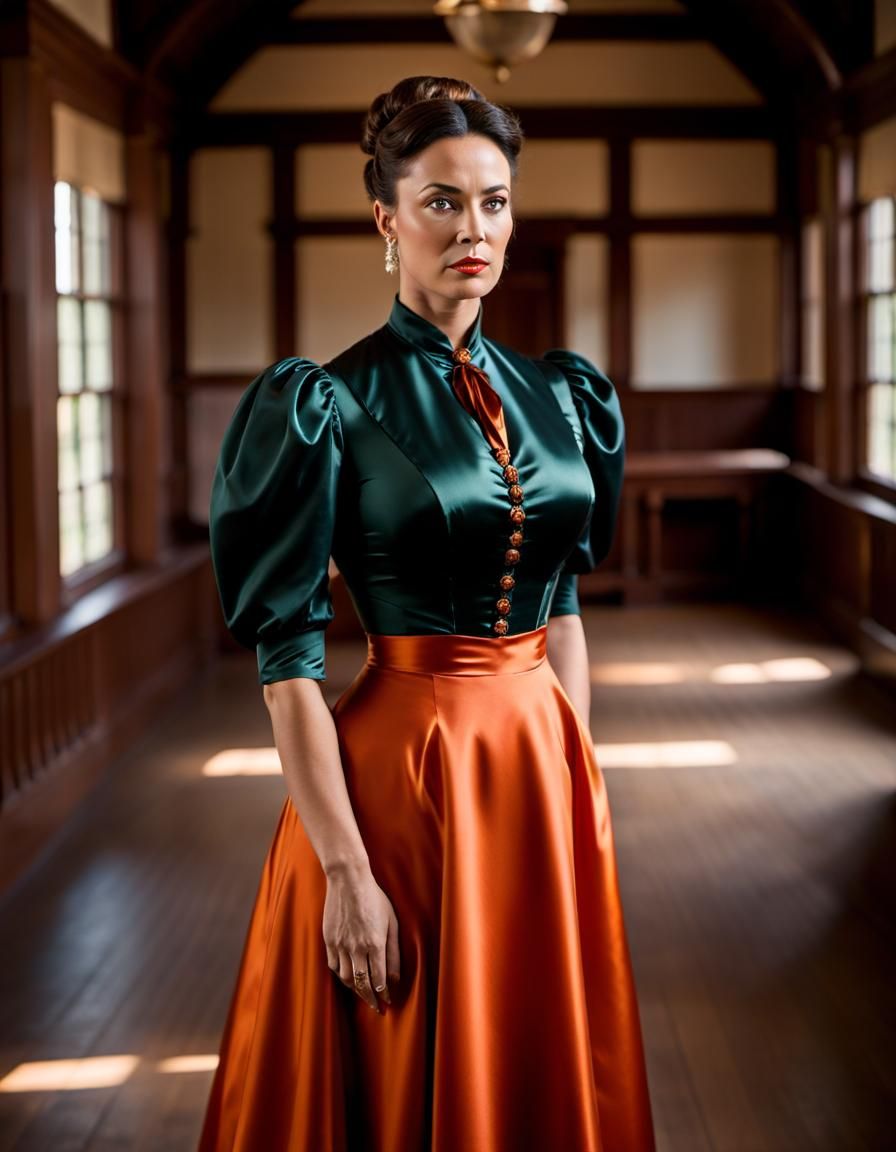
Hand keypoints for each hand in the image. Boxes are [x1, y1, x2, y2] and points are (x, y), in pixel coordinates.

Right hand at [322, 865, 400, 1012]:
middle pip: (362, 984)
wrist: (348, 880)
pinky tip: (348, 976)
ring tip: (363, 993)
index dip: (384, 995)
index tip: (387, 1002)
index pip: (379, 980)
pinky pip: (334, 966)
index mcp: (375, 944)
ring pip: (346, 978)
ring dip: (355, 989)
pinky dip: (341, 975)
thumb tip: (395, 978)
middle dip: (370, 999)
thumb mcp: (392, 922)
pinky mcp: (329, 940)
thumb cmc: (375, 898)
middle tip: (376, 1007)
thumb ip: (394, 952)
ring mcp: (340, 945)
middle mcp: (357, 948)